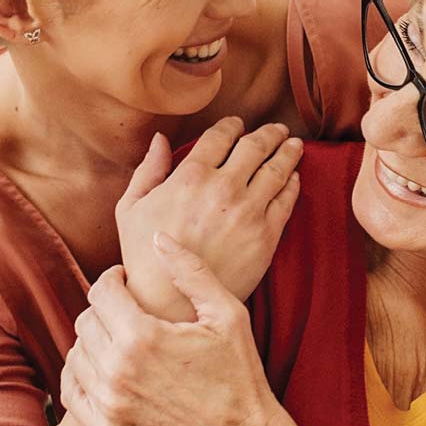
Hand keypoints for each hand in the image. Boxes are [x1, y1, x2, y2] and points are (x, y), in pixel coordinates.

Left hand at [60, 236, 286, 425]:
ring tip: (121, 340)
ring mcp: (108, 404)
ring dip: (95, 341)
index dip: (114, 279)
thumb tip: (158, 238)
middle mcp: (117, 370)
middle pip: (85, 320)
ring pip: (76, 353)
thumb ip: (191, 273)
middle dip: (105, 309)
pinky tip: (105, 369)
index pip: (102, 291)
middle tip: (128, 312)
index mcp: (143, 337)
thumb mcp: (228, 316)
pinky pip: (70, 390)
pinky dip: (81, 374)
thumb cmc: (240, 376)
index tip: (127, 282)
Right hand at [113, 118, 303, 321]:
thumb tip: (159, 139)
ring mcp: (248, 211)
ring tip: (294, 144)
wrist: (173, 300)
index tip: (239, 124)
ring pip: (277, 170)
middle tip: (278, 130)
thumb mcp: (131, 208)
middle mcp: (223, 188)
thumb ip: (149, 170)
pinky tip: (294, 177)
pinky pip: (286, 201)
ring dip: (288, 152)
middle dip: (269, 134)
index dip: (233, 126)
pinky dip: (292, 183)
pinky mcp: (266, 235)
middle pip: (255, 147)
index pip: (221, 137)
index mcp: (189, 176)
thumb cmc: (144, 255)